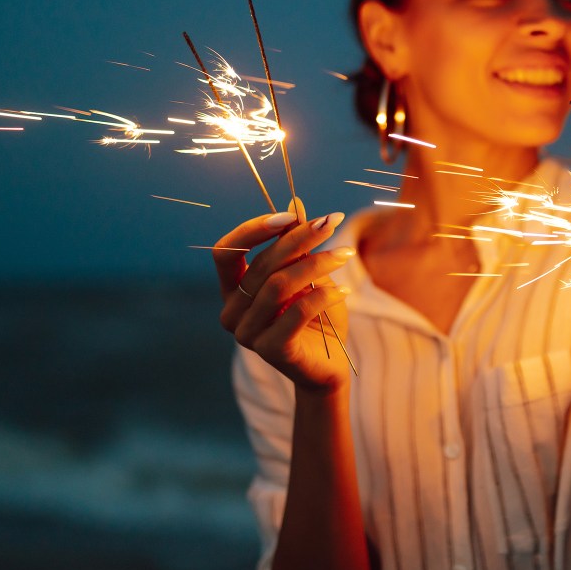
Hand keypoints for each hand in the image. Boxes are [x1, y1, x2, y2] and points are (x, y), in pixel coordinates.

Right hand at [213, 199, 353, 392]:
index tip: (290, 216)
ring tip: (345, 254)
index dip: (253, 230)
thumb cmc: (315, 316)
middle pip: (262, 264)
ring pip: (279, 285)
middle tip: (332, 221)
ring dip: (316, 263)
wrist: (328, 366)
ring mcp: (247, 334)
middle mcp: (231, 312)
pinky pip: (297, 311)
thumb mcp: (306, 274)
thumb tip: (295, 203)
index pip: (225, 252)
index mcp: (232, 291)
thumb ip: (295, 245)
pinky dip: (323, 295)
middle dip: (300, 238)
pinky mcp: (271, 350)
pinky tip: (345, 290)